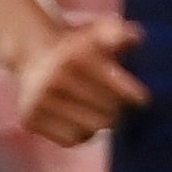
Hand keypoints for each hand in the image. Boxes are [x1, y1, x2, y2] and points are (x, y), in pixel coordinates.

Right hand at [9, 14, 146, 145]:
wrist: (35, 56)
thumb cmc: (81, 48)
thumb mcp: (101, 32)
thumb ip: (119, 33)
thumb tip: (135, 38)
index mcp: (77, 57)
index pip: (123, 92)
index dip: (136, 97)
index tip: (141, 98)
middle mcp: (56, 79)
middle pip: (110, 114)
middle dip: (118, 109)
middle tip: (116, 103)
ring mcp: (40, 101)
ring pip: (92, 129)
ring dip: (100, 122)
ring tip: (97, 108)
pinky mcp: (30, 119)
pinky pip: (72, 139)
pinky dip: (81, 133)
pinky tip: (79, 118)